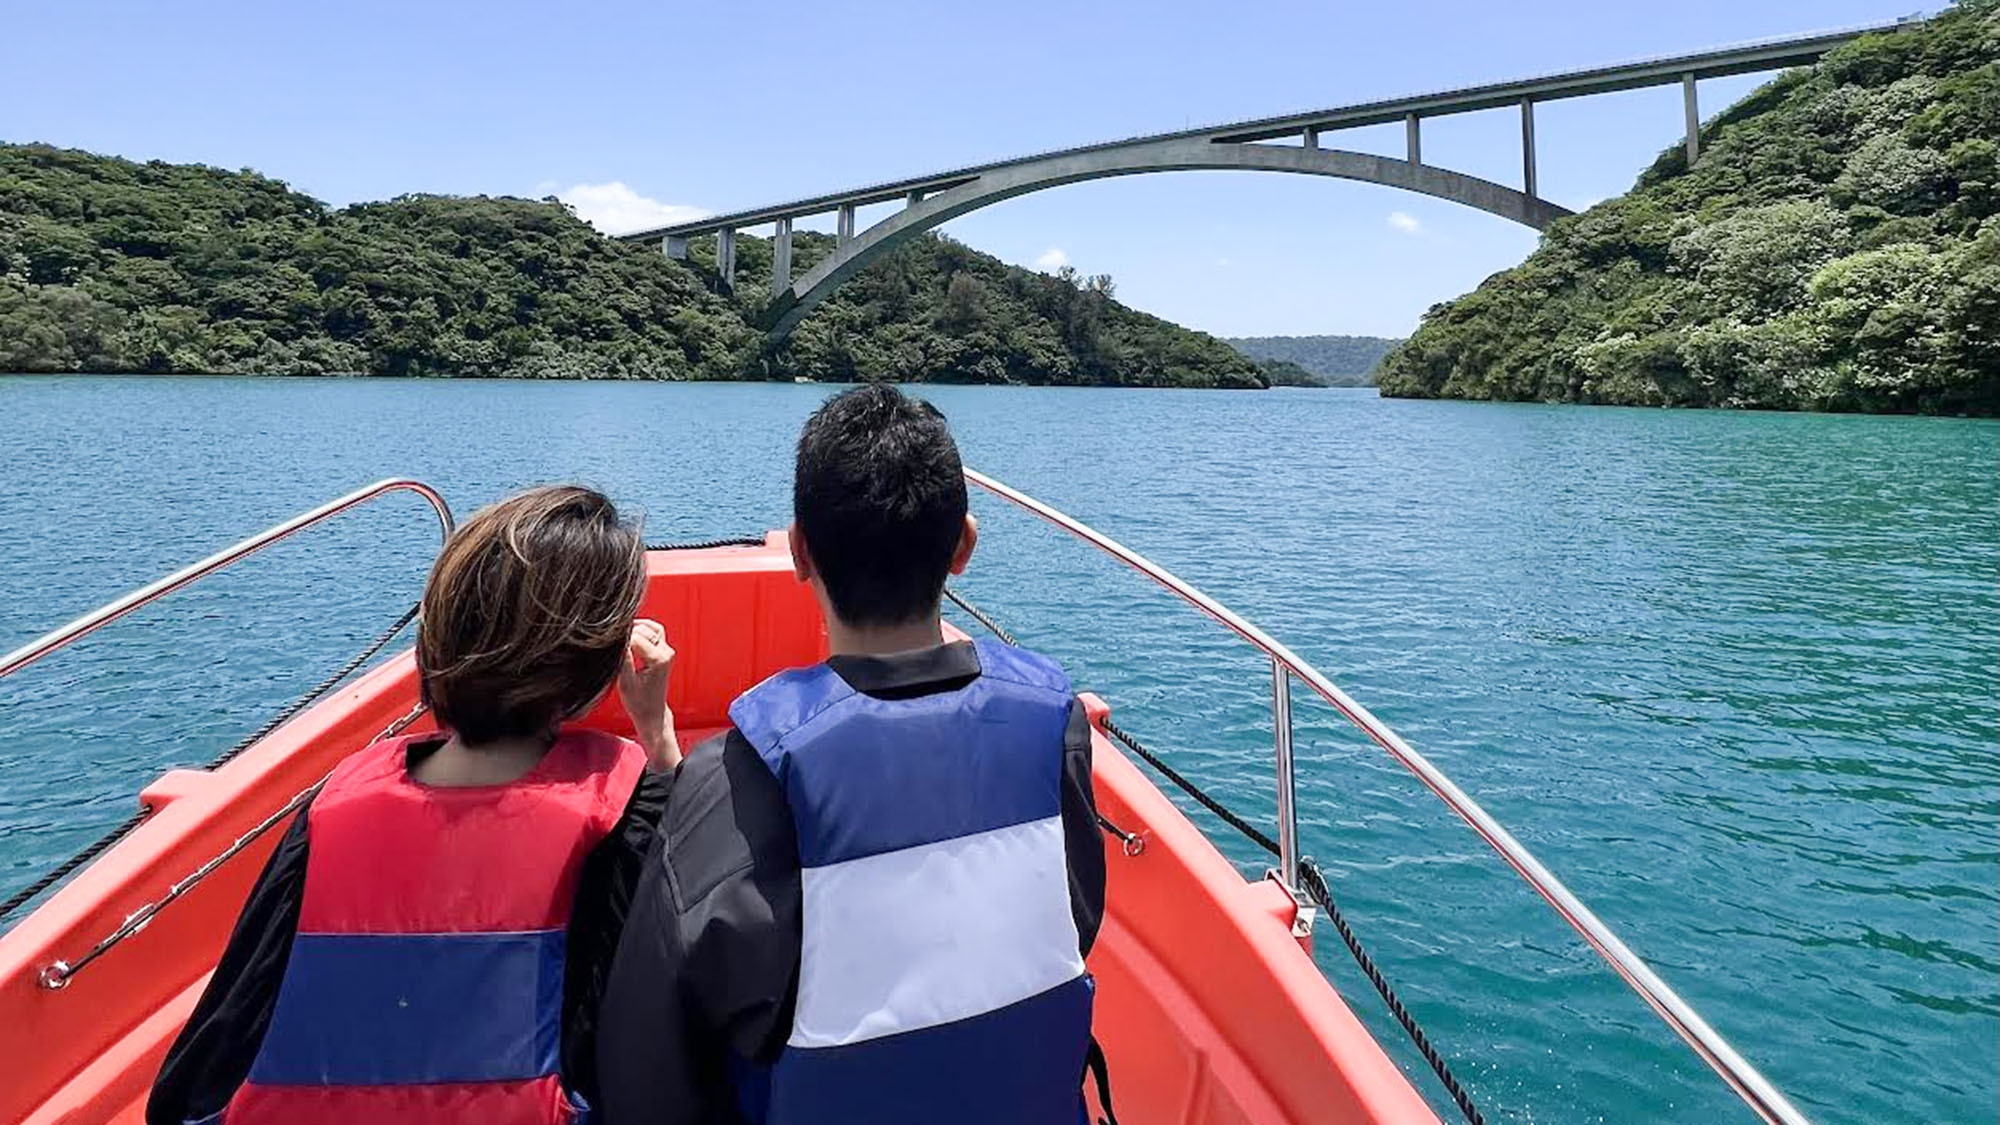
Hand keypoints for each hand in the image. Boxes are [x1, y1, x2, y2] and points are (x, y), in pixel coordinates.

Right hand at [618, 618, 680, 769]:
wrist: (651, 712)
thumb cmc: (639, 702)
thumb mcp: (625, 681)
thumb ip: (623, 658)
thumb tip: (617, 639)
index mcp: (658, 660)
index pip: (636, 637)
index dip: (620, 638)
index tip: (610, 644)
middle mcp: (666, 653)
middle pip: (644, 629)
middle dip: (627, 633)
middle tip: (613, 642)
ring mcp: (667, 651)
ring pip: (651, 627)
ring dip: (635, 629)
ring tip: (621, 639)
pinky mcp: (664, 651)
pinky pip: (654, 632)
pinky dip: (642, 630)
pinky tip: (630, 637)